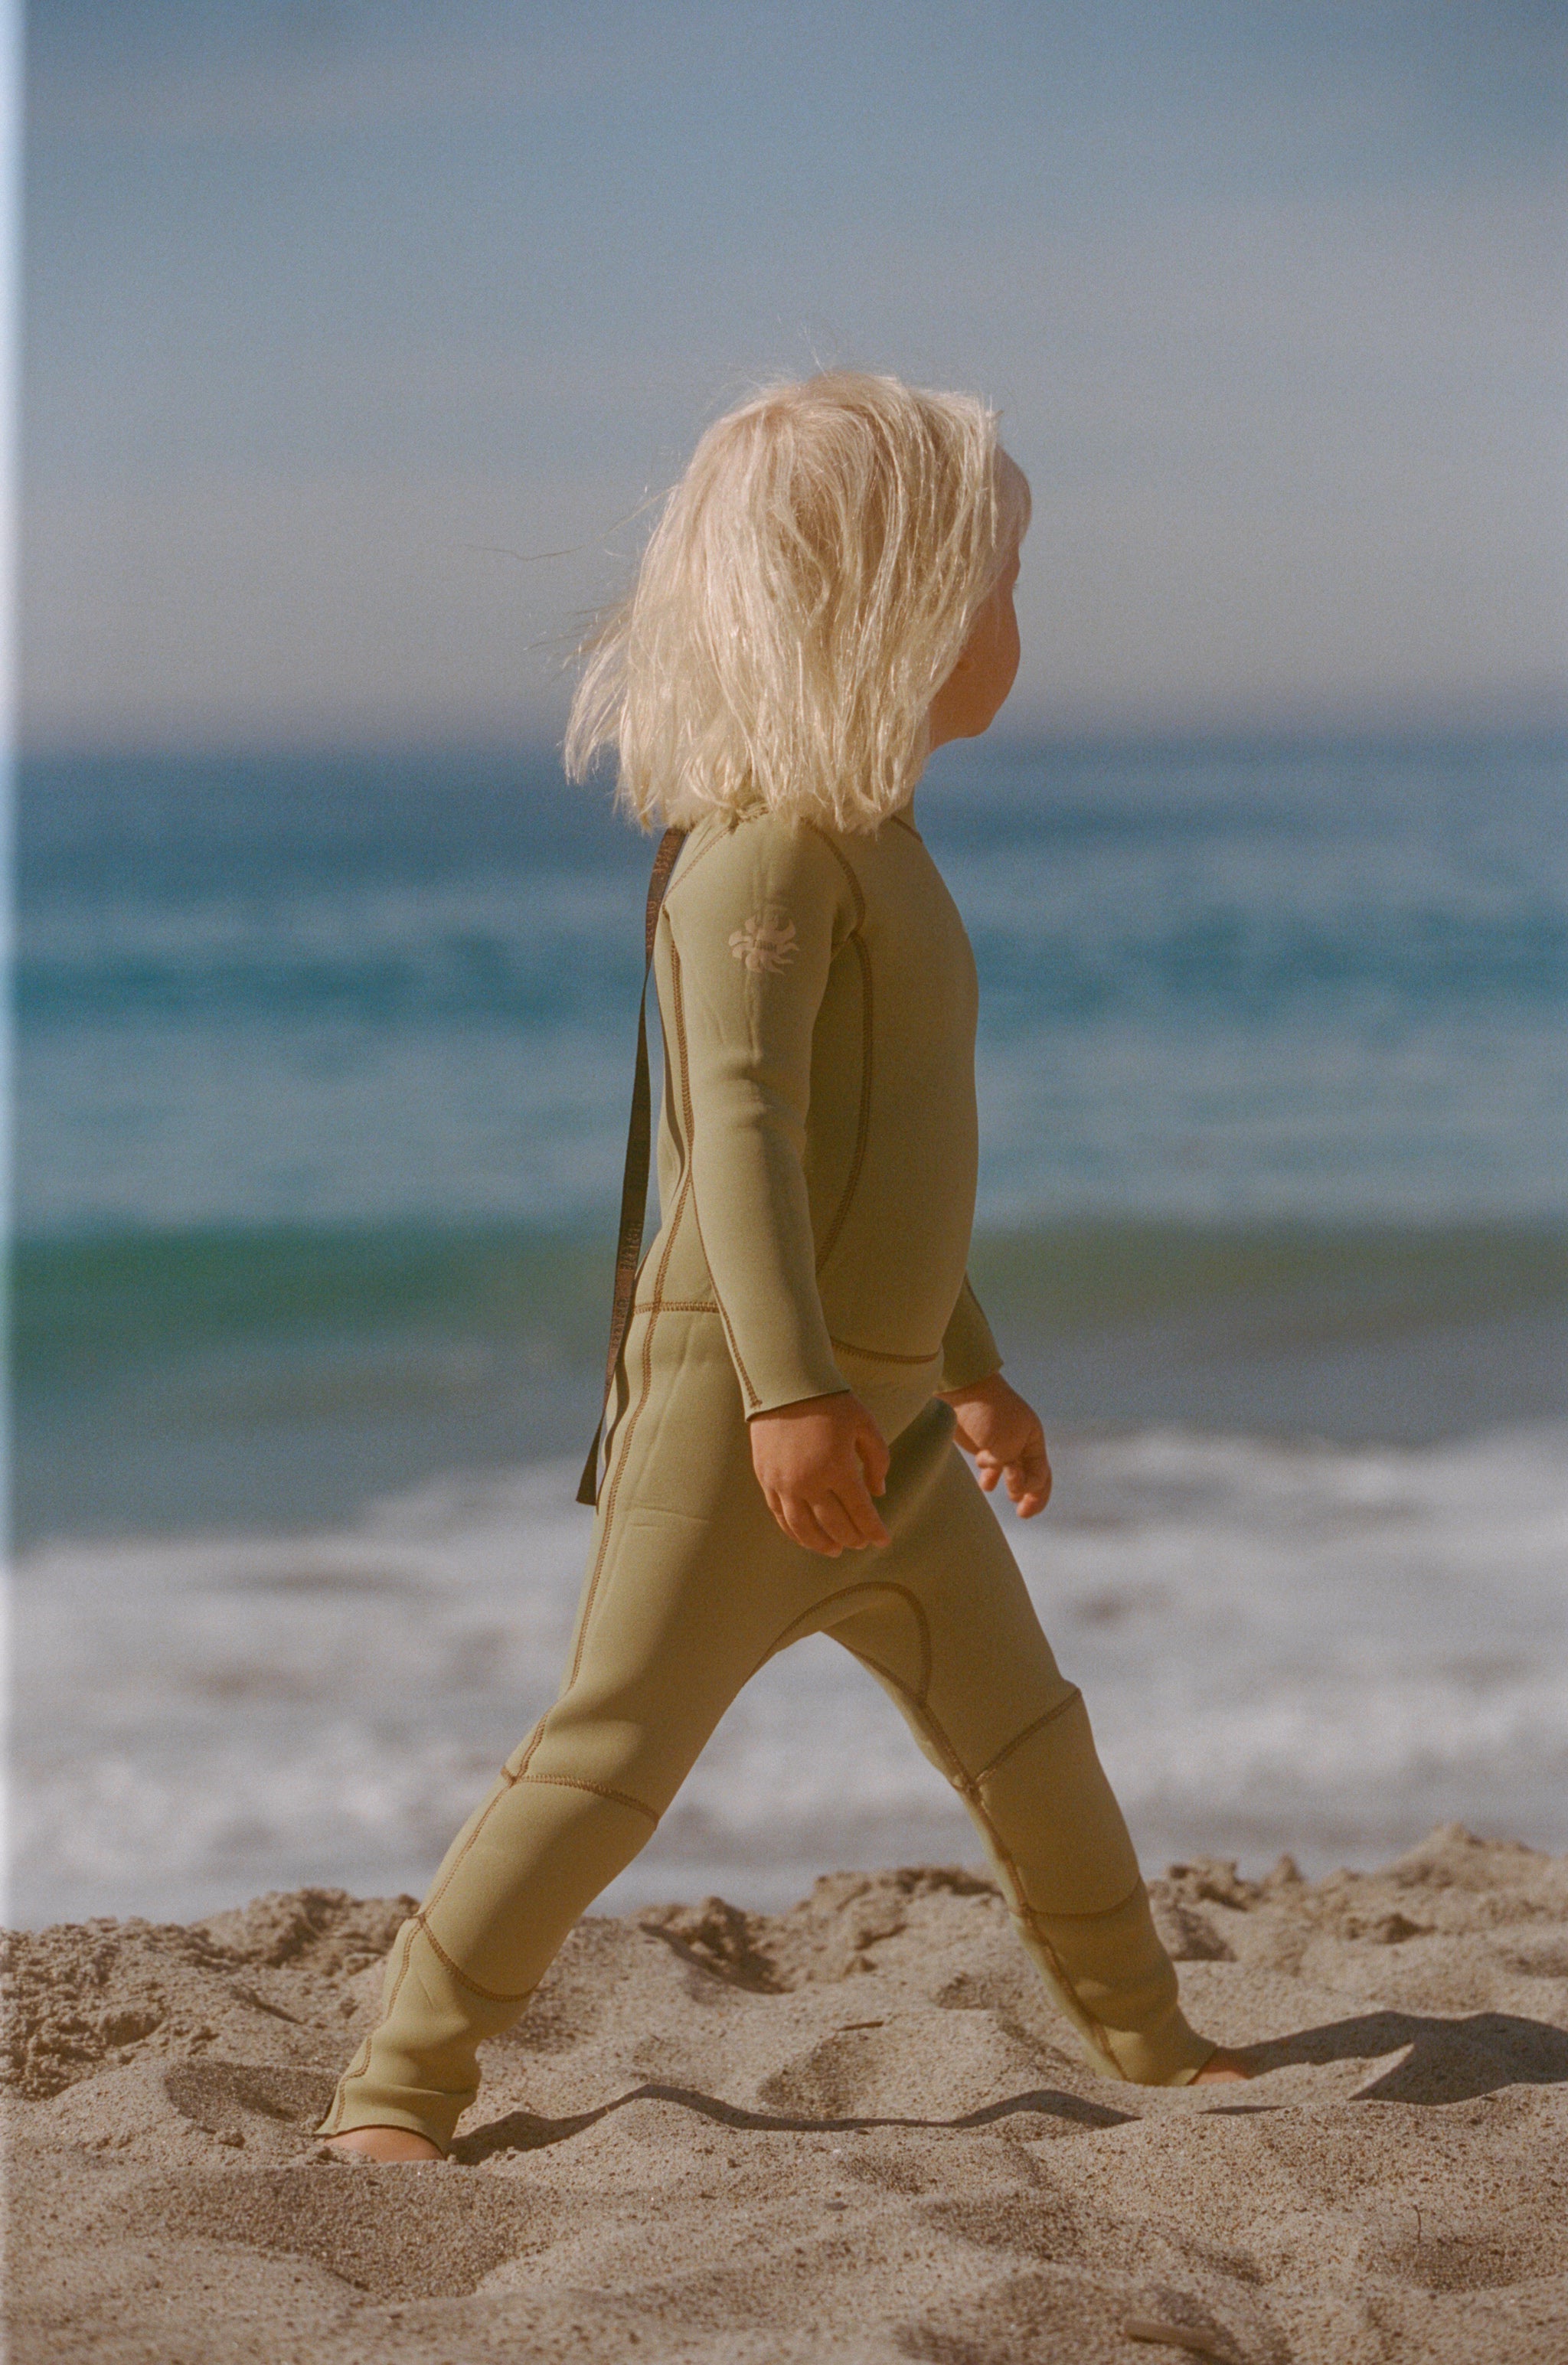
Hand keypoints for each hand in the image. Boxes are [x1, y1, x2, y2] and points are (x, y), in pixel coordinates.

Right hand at [749, 1392, 890, 1555]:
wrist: (784, 1383)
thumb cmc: (831, 1402)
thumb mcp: (865, 1425)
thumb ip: (877, 1460)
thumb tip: (879, 1492)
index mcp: (838, 1468)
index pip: (860, 1511)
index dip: (874, 1530)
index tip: (884, 1541)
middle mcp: (809, 1481)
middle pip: (833, 1524)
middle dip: (851, 1539)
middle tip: (861, 1545)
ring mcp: (784, 1483)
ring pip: (803, 1528)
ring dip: (821, 1544)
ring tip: (834, 1550)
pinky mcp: (766, 1479)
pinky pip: (780, 1515)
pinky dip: (794, 1531)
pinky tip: (806, 1536)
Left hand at [939, 1373, 1051, 1515]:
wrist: (963, 1390)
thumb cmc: (989, 1414)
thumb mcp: (1007, 1443)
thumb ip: (1013, 1468)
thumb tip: (1014, 1484)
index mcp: (1033, 1440)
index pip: (1042, 1475)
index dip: (1035, 1493)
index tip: (1019, 1502)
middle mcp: (1021, 1443)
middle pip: (1032, 1476)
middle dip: (1029, 1496)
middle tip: (1022, 1513)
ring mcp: (1002, 1444)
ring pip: (1012, 1473)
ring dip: (1011, 1486)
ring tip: (1004, 1492)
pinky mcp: (983, 1444)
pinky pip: (993, 1466)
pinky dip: (991, 1476)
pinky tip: (986, 1482)